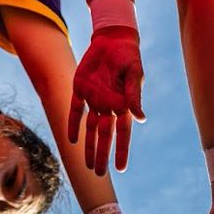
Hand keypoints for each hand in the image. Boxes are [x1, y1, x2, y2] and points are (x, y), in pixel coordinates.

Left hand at [70, 27, 145, 175]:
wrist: (112, 39)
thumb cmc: (128, 57)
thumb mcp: (134, 74)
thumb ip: (134, 96)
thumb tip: (141, 119)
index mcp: (123, 105)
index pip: (122, 134)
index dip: (121, 151)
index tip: (120, 169)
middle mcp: (108, 107)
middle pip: (104, 136)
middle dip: (102, 155)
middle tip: (98, 174)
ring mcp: (94, 100)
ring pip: (90, 129)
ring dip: (88, 147)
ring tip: (86, 165)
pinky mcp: (80, 90)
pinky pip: (76, 111)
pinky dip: (73, 125)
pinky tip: (72, 140)